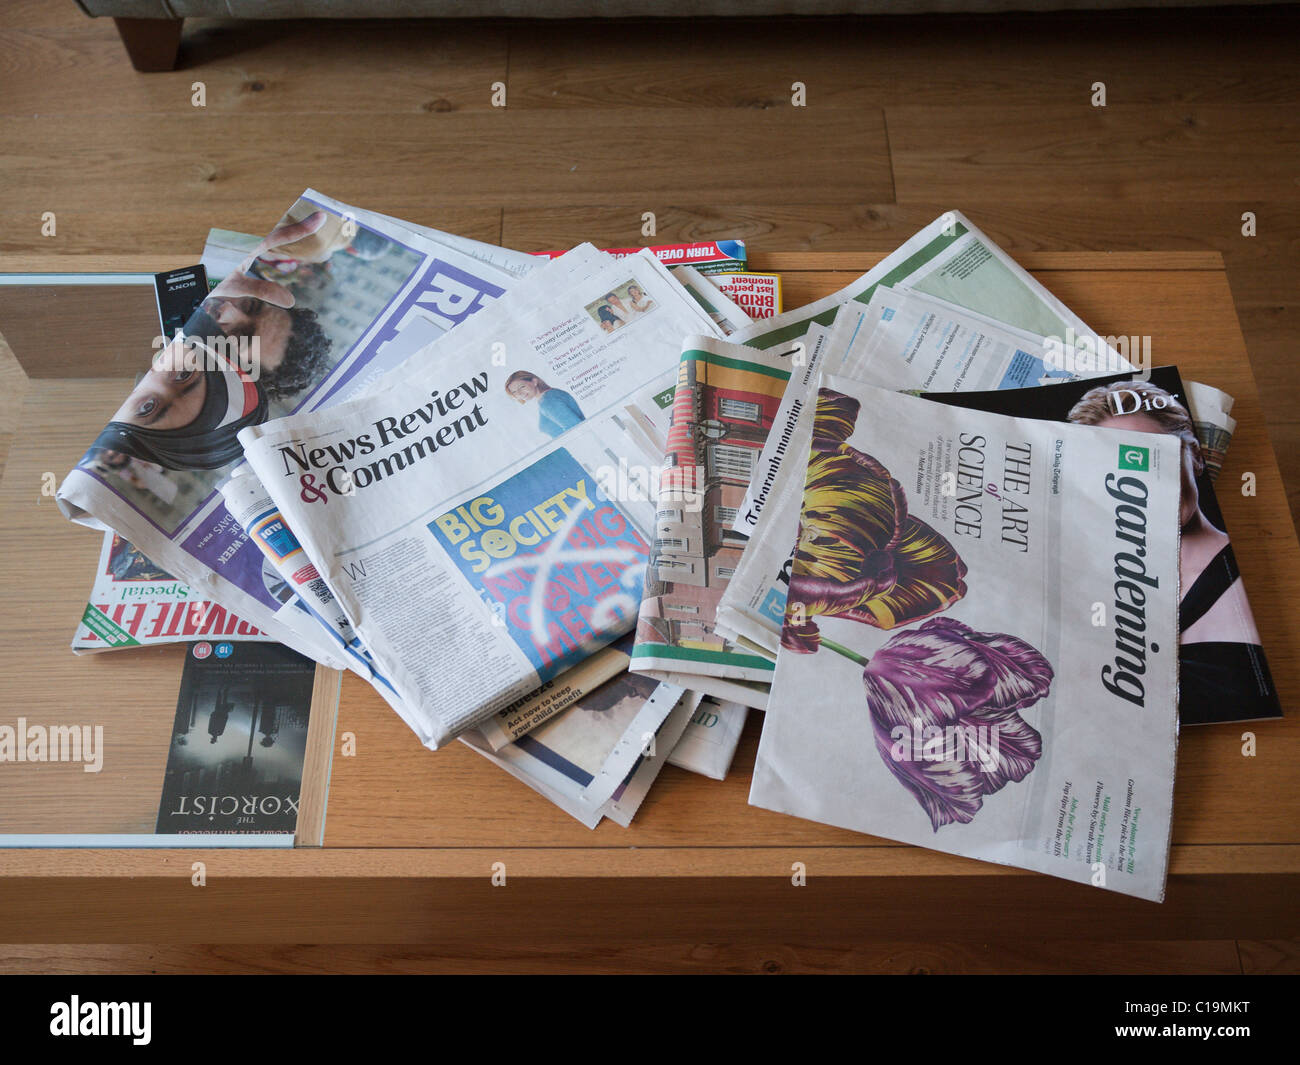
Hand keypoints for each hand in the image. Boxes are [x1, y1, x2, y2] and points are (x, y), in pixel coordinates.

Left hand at [207, 210, 329, 308]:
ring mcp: (244, 243)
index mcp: (247, 246)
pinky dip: (279, 241)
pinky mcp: (242, 249)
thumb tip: (291, 301)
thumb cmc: (211, 281)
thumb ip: (263, 290)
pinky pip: (265, 241)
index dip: (301, 228)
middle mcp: (246, 240)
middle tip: (321, 218)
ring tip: (311, 227)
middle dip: (299, 227)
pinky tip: (286, 243)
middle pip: (279, 231)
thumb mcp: (236, 287)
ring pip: (271, 234)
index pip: (279, 236)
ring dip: (290, 232)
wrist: (192, 279)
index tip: (320, 217)